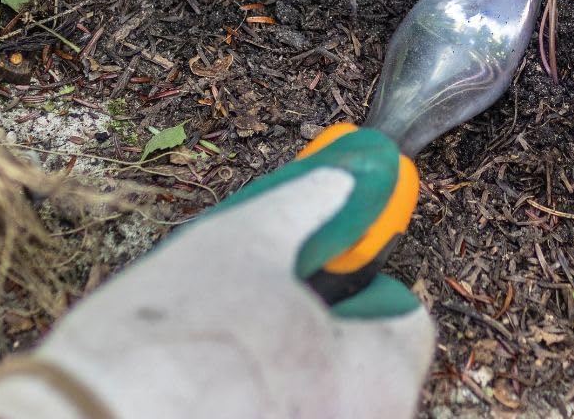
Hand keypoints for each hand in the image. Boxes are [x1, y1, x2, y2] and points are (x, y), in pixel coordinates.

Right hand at [0, 127, 433, 418]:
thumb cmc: (166, 338)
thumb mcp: (244, 242)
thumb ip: (310, 204)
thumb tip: (345, 179)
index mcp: (374, 382)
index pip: (407, 323)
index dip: (366, 285)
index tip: (328, 268)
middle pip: (363, 373)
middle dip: (322, 336)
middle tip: (261, 310)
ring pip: (315, 405)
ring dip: (283, 378)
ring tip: (217, 354)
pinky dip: (251, 409)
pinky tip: (199, 398)